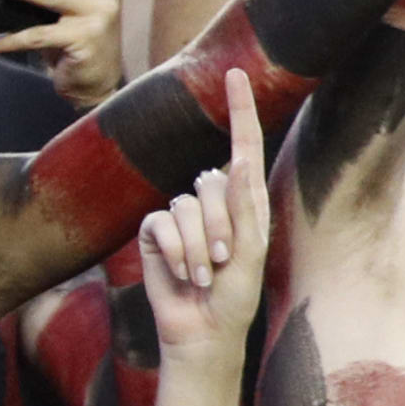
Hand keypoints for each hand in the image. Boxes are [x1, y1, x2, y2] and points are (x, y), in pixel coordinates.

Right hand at [133, 74, 270, 361]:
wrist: (202, 330)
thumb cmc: (236, 297)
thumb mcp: (250, 253)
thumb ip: (243, 207)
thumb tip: (236, 160)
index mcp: (246, 203)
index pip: (244, 146)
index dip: (240, 110)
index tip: (235, 74)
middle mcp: (213, 202)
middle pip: (210, 184)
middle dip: (217, 226)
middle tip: (221, 263)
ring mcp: (182, 216)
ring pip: (184, 205)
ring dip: (195, 246)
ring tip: (202, 275)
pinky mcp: (154, 232)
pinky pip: (159, 222)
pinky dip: (171, 250)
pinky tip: (179, 272)